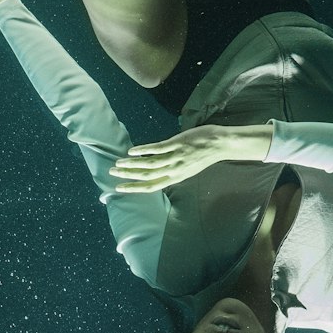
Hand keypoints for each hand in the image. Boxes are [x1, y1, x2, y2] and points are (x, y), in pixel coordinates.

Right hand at [109, 124, 273, 192]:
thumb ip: (173, 169)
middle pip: (146, 176)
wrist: (220, 144)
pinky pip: (156, 149)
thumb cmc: (205, 154)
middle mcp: (174, 170)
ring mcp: (175, 157)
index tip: (119, 188)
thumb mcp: (189, 167)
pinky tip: (132, 151)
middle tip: (112, 172)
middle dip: (127, 175)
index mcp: (176, 177)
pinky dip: (142, 150)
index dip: (134, 188)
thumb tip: (159, 168)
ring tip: (118, 162)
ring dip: (131, 164)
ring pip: (148, 164)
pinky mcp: (177, 145)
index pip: (151, 186)